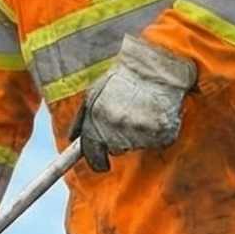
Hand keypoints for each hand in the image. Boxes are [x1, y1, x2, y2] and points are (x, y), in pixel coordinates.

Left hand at [67, 36, 197, 172]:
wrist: (154, 67)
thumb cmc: (123, 78)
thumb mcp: (93, 94)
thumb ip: (81, 120)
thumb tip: (72, 139)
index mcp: (97, 122)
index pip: (92, 154)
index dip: (97, 161)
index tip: (102, 165)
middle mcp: (117, 132)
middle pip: (116, 149)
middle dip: (119, 138)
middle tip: (128, 115)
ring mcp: (140, 135)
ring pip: (137, 145)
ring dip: (139, 133)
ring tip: (142, 109)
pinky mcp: (162, 136)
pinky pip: (158, 142)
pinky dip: (158, 132)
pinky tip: (156, 113)